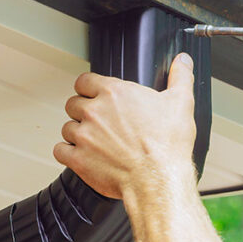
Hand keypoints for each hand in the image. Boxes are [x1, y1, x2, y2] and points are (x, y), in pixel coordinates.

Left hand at [52, 52, 196, 198]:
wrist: (159, 180)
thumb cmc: (168, 146)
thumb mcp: (181, 103)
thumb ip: (180, 77)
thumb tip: (182, 61)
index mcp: (114, 93)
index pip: (84, 81)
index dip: (89, 88)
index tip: (94, 95)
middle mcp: (94, 111)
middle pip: (73, 104)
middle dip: (83, 112)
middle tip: (98, 122)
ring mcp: (84, 136)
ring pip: (67, 128)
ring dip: (77, 134)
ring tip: (94, 141)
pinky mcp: (78, 159)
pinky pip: (59, 151)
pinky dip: (68, 153)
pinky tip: (81, 155)